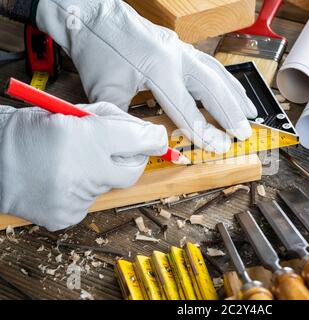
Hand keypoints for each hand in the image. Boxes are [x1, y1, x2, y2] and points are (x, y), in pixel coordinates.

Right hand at [0, 102, 166, 230]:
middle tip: (114, 150)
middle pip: (132, 170)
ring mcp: (76, 198)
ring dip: (100, 173)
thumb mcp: (72, 113)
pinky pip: (89, 201)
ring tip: (73, 162)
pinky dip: (83, 190)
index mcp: (87, 137)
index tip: (156, 140)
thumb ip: (112, 120)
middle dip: (130, 159)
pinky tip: (63, 179)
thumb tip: (144, 133)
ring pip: (108, 185)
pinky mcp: (67, 215)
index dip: (153, 140)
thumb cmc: (29, 132)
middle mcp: (85, 171)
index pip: (140, 141)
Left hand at [36, 0, 257, 153]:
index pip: (186, 108)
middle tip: (244, 133)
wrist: (94, 16)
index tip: (219, 146)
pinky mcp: (181, 46)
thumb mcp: (104, 91)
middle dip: (230, 113)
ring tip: (251, 112)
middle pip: (212, 89)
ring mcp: (181, 48)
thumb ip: (125, 120)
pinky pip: (211, 64)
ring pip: (217, 74)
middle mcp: (176, 56)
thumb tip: (140, 142)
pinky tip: (234, 90)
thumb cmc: (98, 49)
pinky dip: (226, 79)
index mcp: (158, 67)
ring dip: (235, 95)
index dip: (203, 131)